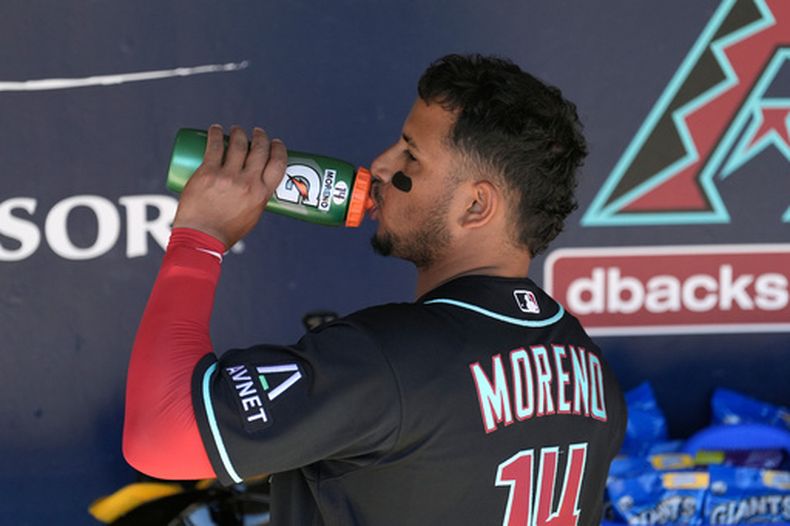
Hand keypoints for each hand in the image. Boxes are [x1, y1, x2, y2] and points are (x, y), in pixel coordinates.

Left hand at [173, 125, 286, 248]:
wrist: (201, 238)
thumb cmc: (226, 231)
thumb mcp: (251, 215)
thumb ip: (254, 198)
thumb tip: (253, 184)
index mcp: (262, 194)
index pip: (278, 163)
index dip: (279, 149)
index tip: (275, 143)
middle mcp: (247, 183)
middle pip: (259, 150)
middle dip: (260, 137)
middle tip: (256, 133)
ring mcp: (227, 176)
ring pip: (238, 144)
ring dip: (239, 133)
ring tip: (237, 130)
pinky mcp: (208, 172)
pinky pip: (214, 147)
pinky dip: (216, 134)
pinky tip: (216, 129)